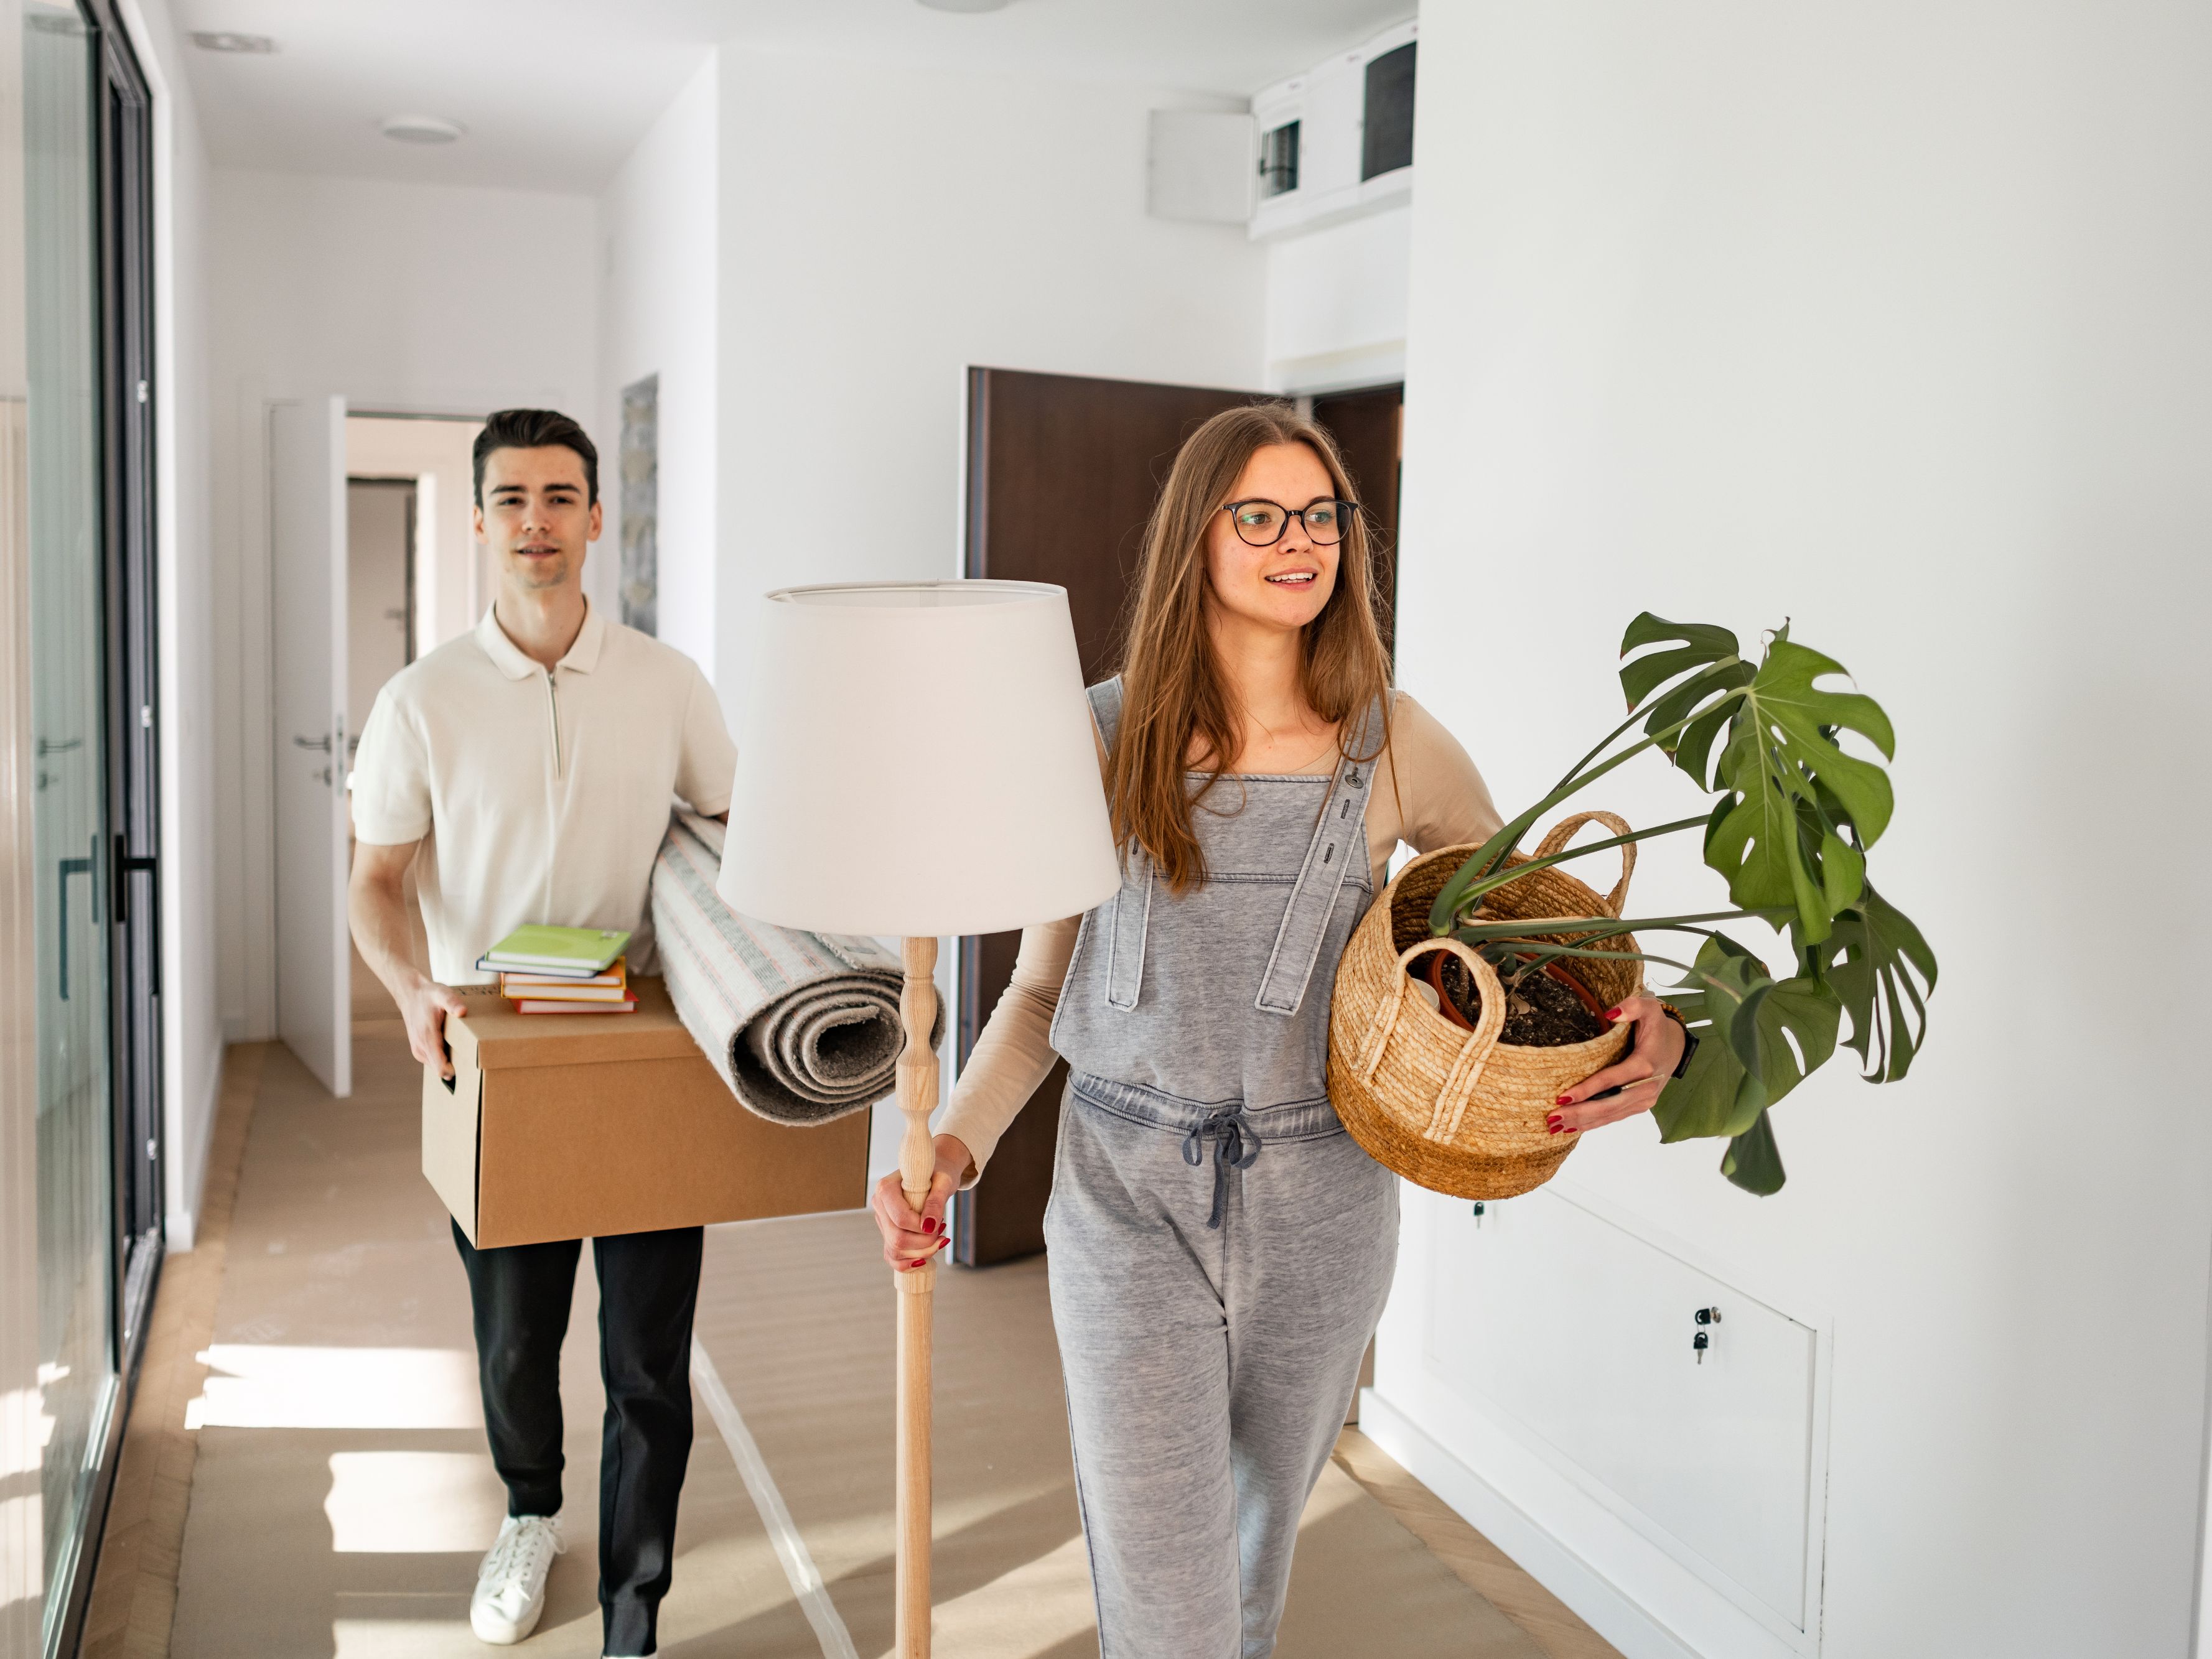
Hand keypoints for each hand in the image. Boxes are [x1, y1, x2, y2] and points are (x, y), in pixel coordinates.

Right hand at [398, 974, 470, 1079]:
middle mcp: (420, 1046)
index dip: (453, 1071)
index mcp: (427, 1038)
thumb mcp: (443, 994)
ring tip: (461, 1052)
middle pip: (439, 1070)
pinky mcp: (417, 1048)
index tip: (467, 1067)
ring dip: (447, 1064)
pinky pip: (431, 1061)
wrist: (411, 994)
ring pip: (435, 1066)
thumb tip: (462, 1011)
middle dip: (454, 1068)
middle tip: (469, 1060)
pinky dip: (441, 1059)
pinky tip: (450, 1048)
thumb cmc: (429, 996)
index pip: (439, 1067)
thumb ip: (452, 1003)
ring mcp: (417, 1049)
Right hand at [871, 1134, 968, 1270]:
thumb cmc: (939, 1173)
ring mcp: (882, 1221)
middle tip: (943, 1234)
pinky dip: (908, 1262)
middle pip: (897, 1239)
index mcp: (886, 1188)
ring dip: (921, 1253)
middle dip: (925, 1243)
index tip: (941, 1224)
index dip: (922, 1228)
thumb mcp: (943, 1181)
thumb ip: (936, 1201)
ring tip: (939, 1240)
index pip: (901, 1219)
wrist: (935, 1173)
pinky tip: (924, 1258)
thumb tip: (929, 1226)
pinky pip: (892, 1256)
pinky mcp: (887, 1232)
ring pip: (894, 1251)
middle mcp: (879, 1205)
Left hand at [1548, 995, 1685, 1135]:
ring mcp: (1644, 1100)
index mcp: (1645, 1064)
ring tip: (1556, 1126)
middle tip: (1553, 1117)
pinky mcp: (1639, 1106)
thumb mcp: (1649, 1008)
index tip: (1562, 1097)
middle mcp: (1646, 1088)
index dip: (1587, 1090)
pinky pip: (1614, 1117)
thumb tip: (1611, 1014)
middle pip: (1608, 1104)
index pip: (1611, 1081)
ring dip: (1583, 1122)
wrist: (1675, 1045)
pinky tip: (1574, 1128)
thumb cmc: (1656, 1026)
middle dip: (1579, 1112)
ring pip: (1610, 1115)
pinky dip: (1594, 1124)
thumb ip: (1632, 1006)